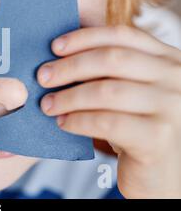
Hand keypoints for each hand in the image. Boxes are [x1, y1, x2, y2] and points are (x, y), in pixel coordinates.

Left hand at [38, 26, 180, 197]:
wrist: (162, 174)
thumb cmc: (137, 128)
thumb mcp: (132, 90)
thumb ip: (110, 70)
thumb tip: (59, 52)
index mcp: (167, 59)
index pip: (122, 36)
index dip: (84, 38)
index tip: (54, 47)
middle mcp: (176, 78)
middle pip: (111, 59)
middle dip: (69, 66)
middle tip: (42, 76)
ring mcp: (172, 107)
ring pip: (106, 91)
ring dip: (68, 97)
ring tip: (47, 104)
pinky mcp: (158, 137)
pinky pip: (106, 122)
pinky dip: (78, 120)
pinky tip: (63, 123)